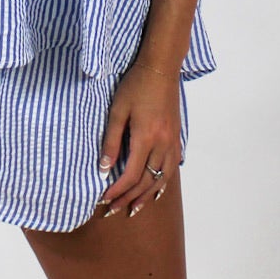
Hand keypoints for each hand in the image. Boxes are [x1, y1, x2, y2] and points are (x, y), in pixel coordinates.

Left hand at [96, 59, 180, 219]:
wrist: (161, 68)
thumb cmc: (135, 85)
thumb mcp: (117, 111)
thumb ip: (111, 141)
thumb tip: (104, 168)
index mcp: (145, 137)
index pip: (130, 175)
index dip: (116, 191)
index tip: (103, 199)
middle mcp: (162, 144)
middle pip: (146, 181)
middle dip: (128, 198)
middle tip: (113, 210)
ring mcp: (172, 141)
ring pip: (161, 178)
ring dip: (146, 196)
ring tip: (134, 209)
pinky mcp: (176, 137)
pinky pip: (171, 167)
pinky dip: (163, 182)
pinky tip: (156, 190)